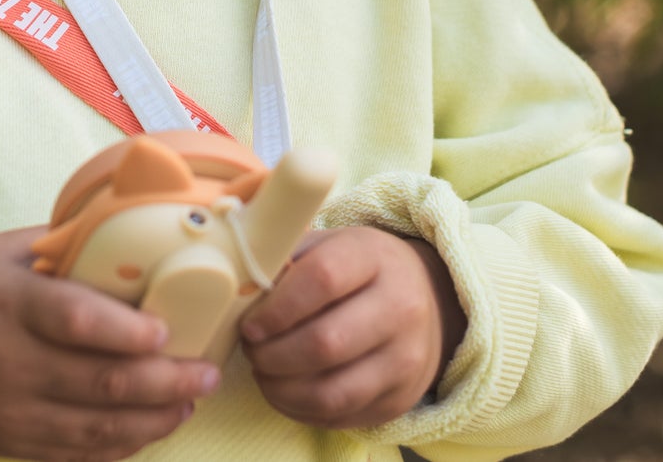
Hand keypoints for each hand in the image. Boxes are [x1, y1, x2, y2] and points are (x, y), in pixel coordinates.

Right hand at [0, 227, 221, 461]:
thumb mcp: (7, 252)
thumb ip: (68, 248)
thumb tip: (140, 236)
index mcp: (9, 302)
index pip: (74, 320)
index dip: (126, 331)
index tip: (167, 330)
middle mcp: (8, 361)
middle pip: (100, 382)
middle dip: (166, 382)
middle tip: (206, 373)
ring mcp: (9, 410)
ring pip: (97, 428)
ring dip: (154, 420)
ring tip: (189, 402)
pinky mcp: (10, 442)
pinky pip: (77, 456)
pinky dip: (121, 446)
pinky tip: (150, 427)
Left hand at [240, 227, 465, 430]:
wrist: (425, 300)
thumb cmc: (357, 270)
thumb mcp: (328, 246)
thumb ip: (284, 259)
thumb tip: (238, 289)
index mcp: (375, 258)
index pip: (322, 280)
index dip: (276, 308)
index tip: (250, 324)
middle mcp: (401, 308)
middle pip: (325, 343)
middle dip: (272, 355)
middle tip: (252, 350)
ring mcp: (406, 358)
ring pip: (332, 391)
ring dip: (281, 389)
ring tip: (263, 373)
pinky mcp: (400, 398)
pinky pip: (340, 415)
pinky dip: (300, 409)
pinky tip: (284, 391)